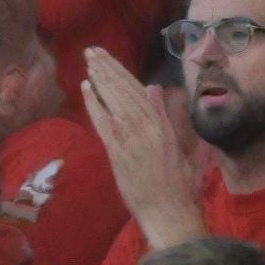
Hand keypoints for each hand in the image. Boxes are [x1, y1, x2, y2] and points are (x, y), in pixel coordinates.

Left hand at [82, 47, 202, 248]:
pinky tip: (86, 88)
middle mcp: (148, 128)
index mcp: (163, 125)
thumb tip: (154, 89)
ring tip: (89, 62)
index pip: (139, 90)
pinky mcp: (118, 153)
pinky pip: (104, 123)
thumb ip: (165, 116)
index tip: (108, 57)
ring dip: (101, 80)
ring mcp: (133, 139)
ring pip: (115, 101)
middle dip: (107, 69)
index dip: (122, 72)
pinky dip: (94, 104)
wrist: (169, 213)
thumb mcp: (177, 145)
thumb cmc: (178, 186)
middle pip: (125, 91)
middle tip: (92, 51)